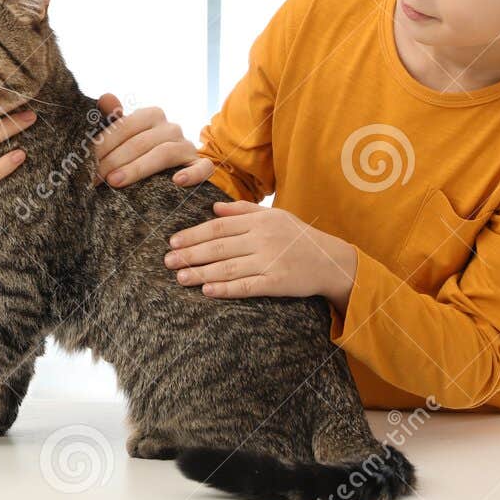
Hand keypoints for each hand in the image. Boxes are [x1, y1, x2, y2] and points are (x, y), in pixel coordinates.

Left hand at [92, 93, 214, 188]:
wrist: (172, 169)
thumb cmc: (140, 152)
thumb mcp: (125, 135)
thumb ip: (114, 118)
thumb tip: (105, 97)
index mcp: (151, 115)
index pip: (125, 126)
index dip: (104, 144)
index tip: (86, 161)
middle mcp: (171, 127)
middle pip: (140, 142)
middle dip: (114, 160)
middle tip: (95, 178)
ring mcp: (188, 146)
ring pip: (164, 153)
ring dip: (138, 168)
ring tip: (115, 182)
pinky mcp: (201, 165)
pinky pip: (202, 168)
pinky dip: (192, 174)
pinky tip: (177, 182)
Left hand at [163, 200, 357, 307]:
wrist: (331, 261)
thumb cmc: (298, 237)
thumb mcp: (275, 216)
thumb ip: (243, 211)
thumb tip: (214, 208)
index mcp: (259, 221)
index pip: (218, 226)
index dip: (193, 234)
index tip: (173, 241)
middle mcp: (263, 239)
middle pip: (219, 246)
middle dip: (190, 254)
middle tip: (168, 261)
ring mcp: (271, 261)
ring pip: (228, 267)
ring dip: (201, 273)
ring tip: (180, 278)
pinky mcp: (278, 283)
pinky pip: (246, 286)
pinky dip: (225, 289)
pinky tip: (207, 291)